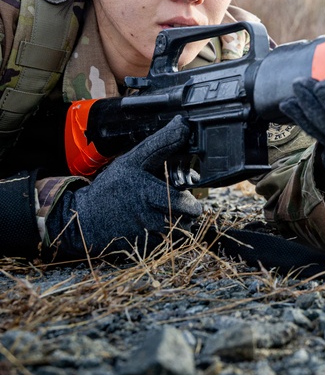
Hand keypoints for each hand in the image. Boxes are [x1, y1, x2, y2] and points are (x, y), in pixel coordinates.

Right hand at [47, 116, 202, 259]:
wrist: (84, 220)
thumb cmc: (111, 188)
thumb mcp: (132, 161)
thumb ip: (159, 144)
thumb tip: (181, 124)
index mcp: (149, 195)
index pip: (188, 203)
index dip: (191, 198)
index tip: (183, 191)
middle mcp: (151, 219)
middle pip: (189, 219)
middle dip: (188, 209)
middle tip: (176, 200)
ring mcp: (149, 238)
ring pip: (182, 231)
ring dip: (179, 221)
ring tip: (165, 211)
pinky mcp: (146, 250)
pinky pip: (170, 243)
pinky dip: (167, 234)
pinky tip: (154, 223)